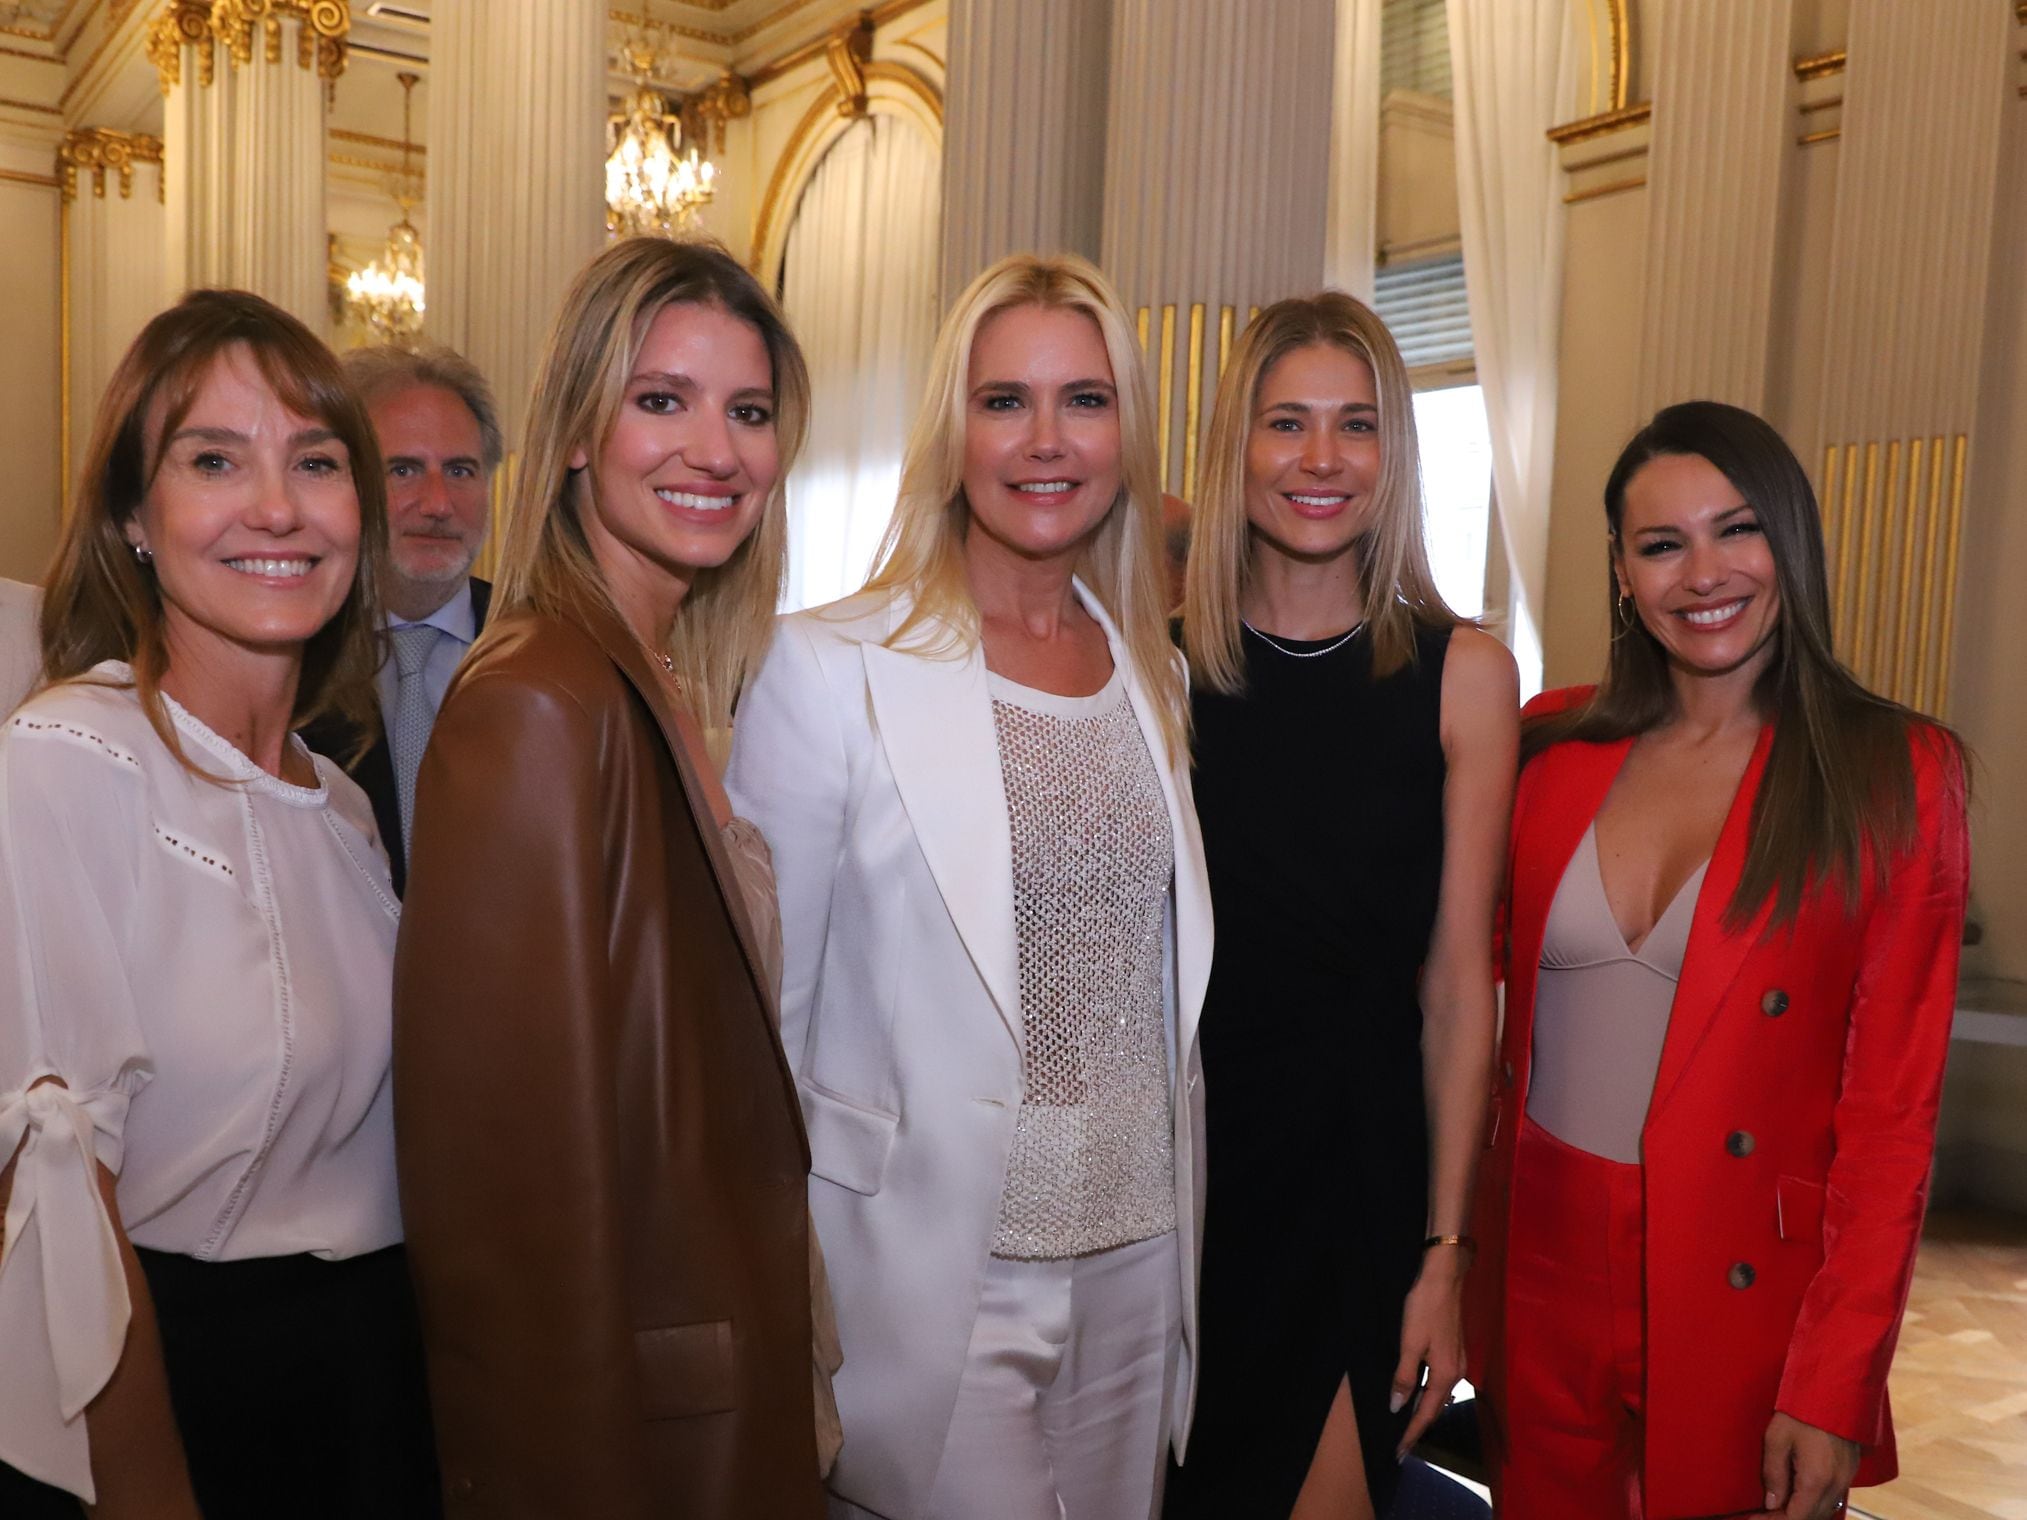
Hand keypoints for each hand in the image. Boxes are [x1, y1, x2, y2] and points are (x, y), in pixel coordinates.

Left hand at [1391, 1251, 1468, 1461]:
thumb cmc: (1424, 1309)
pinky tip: (1420, 1393)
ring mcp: (1459, 1362)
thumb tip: (1398, 1407)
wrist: (1444, 1278)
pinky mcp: (1456, 1351)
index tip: (1399, 1452)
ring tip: (1408, 1425)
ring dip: (1425, 1411)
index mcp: (1445, 1375)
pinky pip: (1442, 1383)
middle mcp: (1457, 1373)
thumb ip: (1404, 1377)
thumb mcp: (1409, 1344)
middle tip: (1402, 1445)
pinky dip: (1430, 1394)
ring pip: (1440, 1396)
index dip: (1412, 1433)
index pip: (1426, 1413)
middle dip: (1419, 1427)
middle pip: (1436, 1408)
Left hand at [1761, 1411, 1859, 1518]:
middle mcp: (1835, 1485)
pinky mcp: (1849, 1470)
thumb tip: (1772, 1504)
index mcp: (1816, 1480)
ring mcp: (1846, 1478)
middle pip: (1812, 1517)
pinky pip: (1832, 1498)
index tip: (1754, 1519)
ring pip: (1825, 1510)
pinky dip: (1815, 1504)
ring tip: (1777, 1507)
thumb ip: (1774, 1475)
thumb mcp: (1776, 1439)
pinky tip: (1798, 1496)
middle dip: (1786, 1519)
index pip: (1796, 1517)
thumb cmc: (1801, 1411)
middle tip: (1763, 1515)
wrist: (1834, 1389)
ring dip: (1802, 1513)